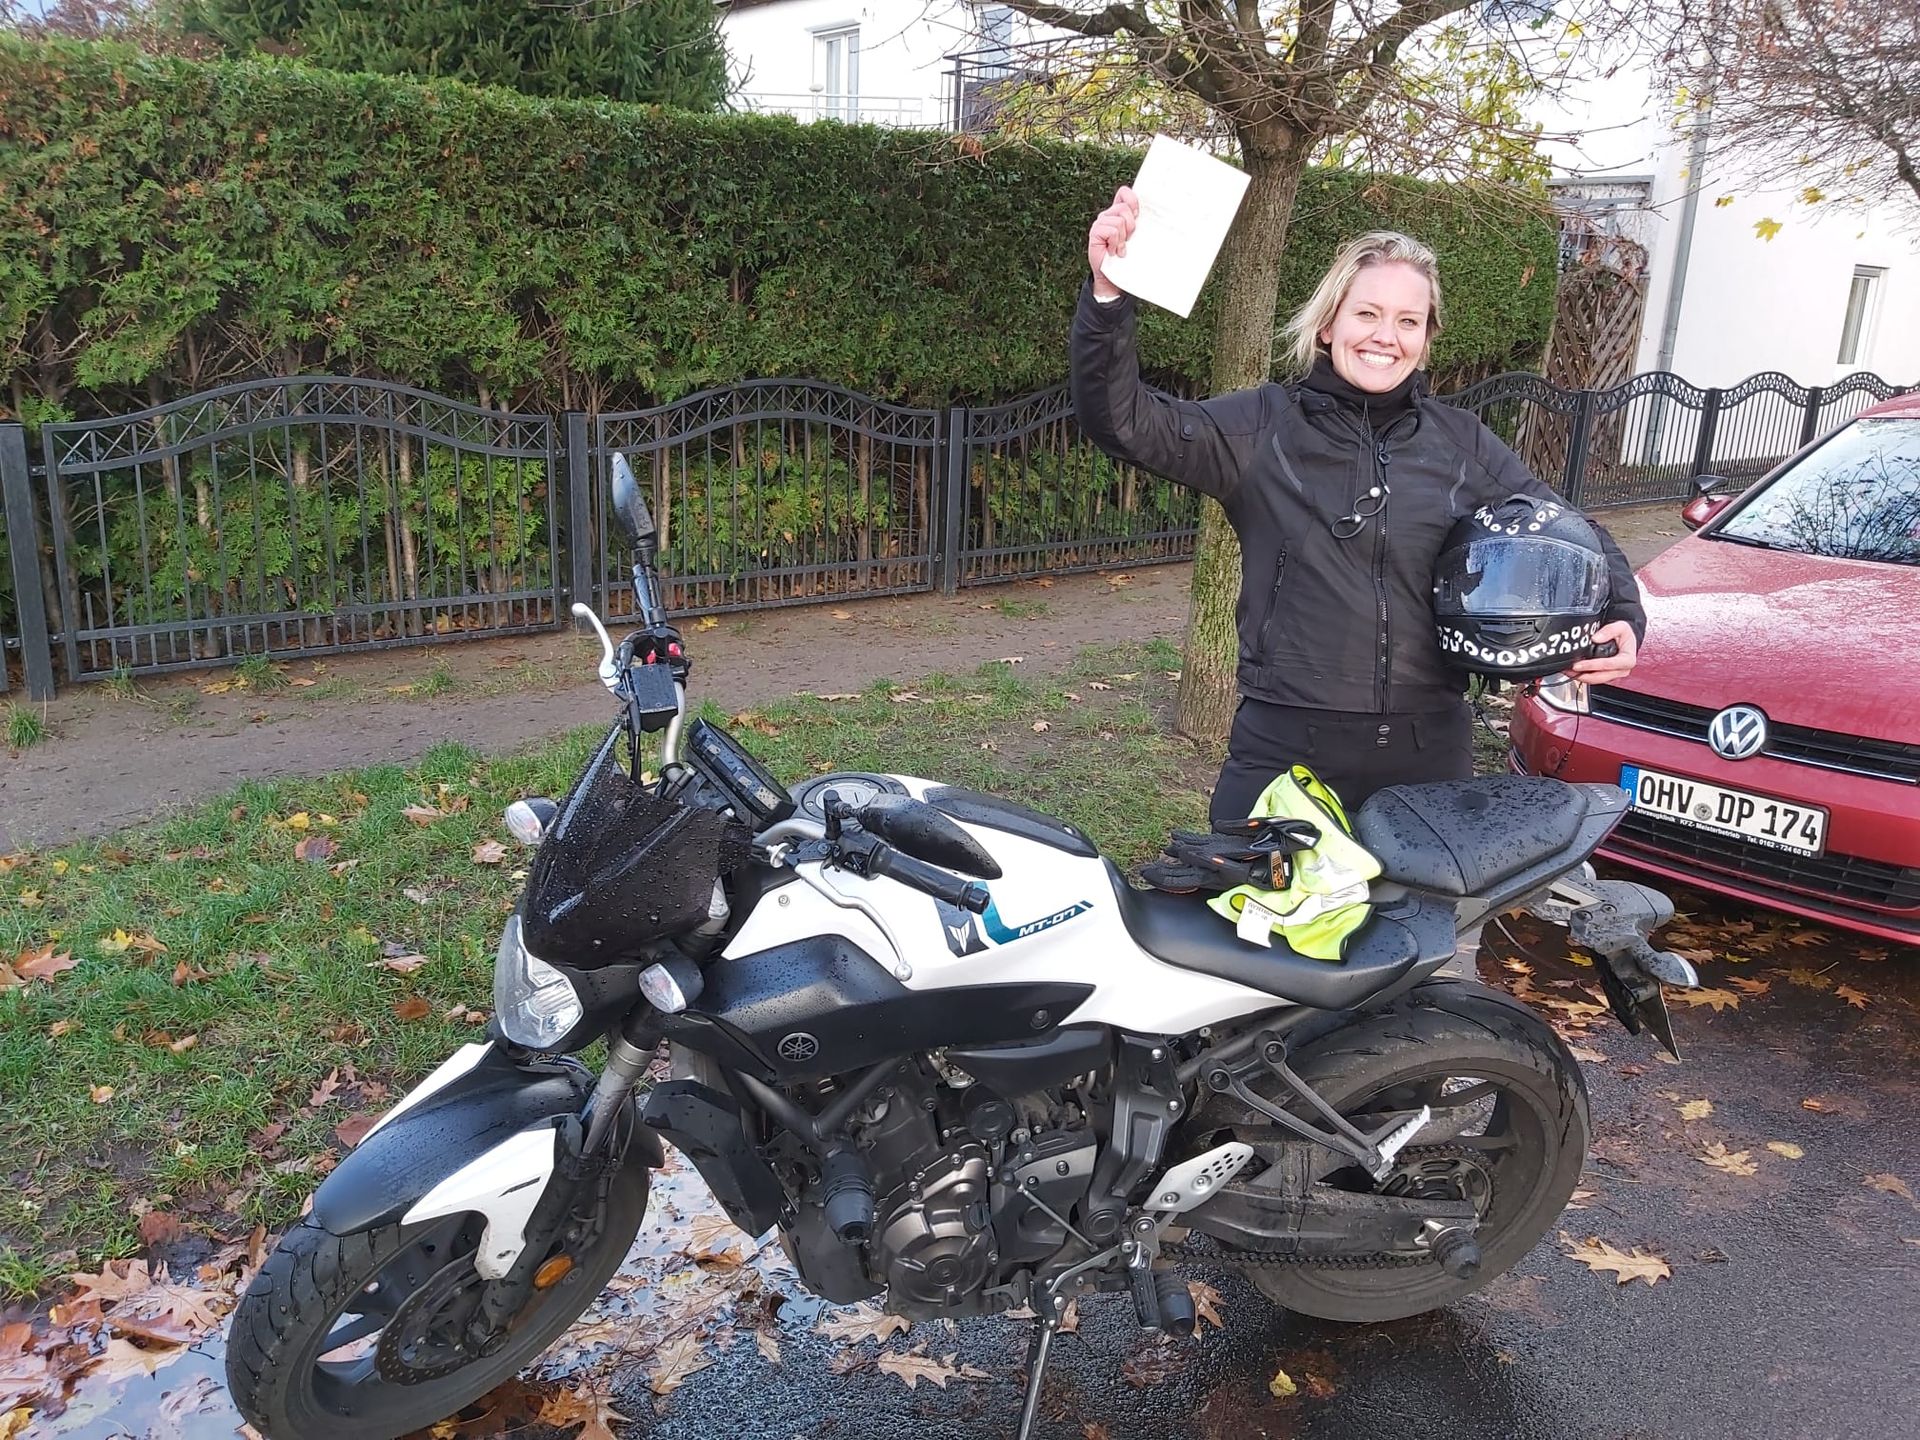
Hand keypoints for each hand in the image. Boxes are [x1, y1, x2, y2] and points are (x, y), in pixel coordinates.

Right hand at [1087, 186, 1137, 300]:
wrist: (1113, 276)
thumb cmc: (1126, 257)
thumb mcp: (1137, 237)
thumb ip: (1141, 223)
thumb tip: (1160, 215)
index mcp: (1118, 213)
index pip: (1124, 193)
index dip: (1132, 200)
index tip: (1138, 216)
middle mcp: (1108, 215)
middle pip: (1124, 208)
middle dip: (1131, 226)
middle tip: (1128, 239)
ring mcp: (1100, 223)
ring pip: (1119, 221)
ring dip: (1123, 238)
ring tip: (1120, 247)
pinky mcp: (1095, 232)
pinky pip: (1112, 231)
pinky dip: (1116, 243)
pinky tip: (1113, 251)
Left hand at [1566, 620, 1637, 685]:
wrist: (1627, 638)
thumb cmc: (1626, 634)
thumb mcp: (1621, 627)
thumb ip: (1609, 630)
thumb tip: (1596, 638)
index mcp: (1627, 660)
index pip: (1607, 665)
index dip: (1591, 666)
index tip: (1578, 665)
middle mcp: (1622, 670)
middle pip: (1600, 677)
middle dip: (1583, 675)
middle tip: (1570, 669)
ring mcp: (1614, 674)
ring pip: (1596, 680)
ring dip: (1581, 677)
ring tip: (1568, 671)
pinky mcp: (1608, 675)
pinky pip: (1595, 678)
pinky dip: (1584, 676)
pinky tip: (1574, 671)